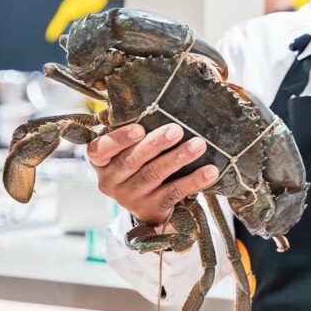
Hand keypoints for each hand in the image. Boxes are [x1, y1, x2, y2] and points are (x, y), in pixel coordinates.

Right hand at [87, 122, 217, 224]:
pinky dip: (193, 181)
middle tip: (177, 130)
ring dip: (178, 158)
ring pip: (154, 175)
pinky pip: (173, 193)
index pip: (100, 149)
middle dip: (156, 144)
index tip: (139, 128)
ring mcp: (129, 197)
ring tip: (198, 145)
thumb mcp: (129, 149)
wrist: (148, 205)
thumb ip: (137, 132)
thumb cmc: (140, 163)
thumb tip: (165, 102)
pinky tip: (210, 171)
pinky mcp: (150, 209)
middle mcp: (111, 181)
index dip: (119, 138)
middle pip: (132, 160)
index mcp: (102, 161)